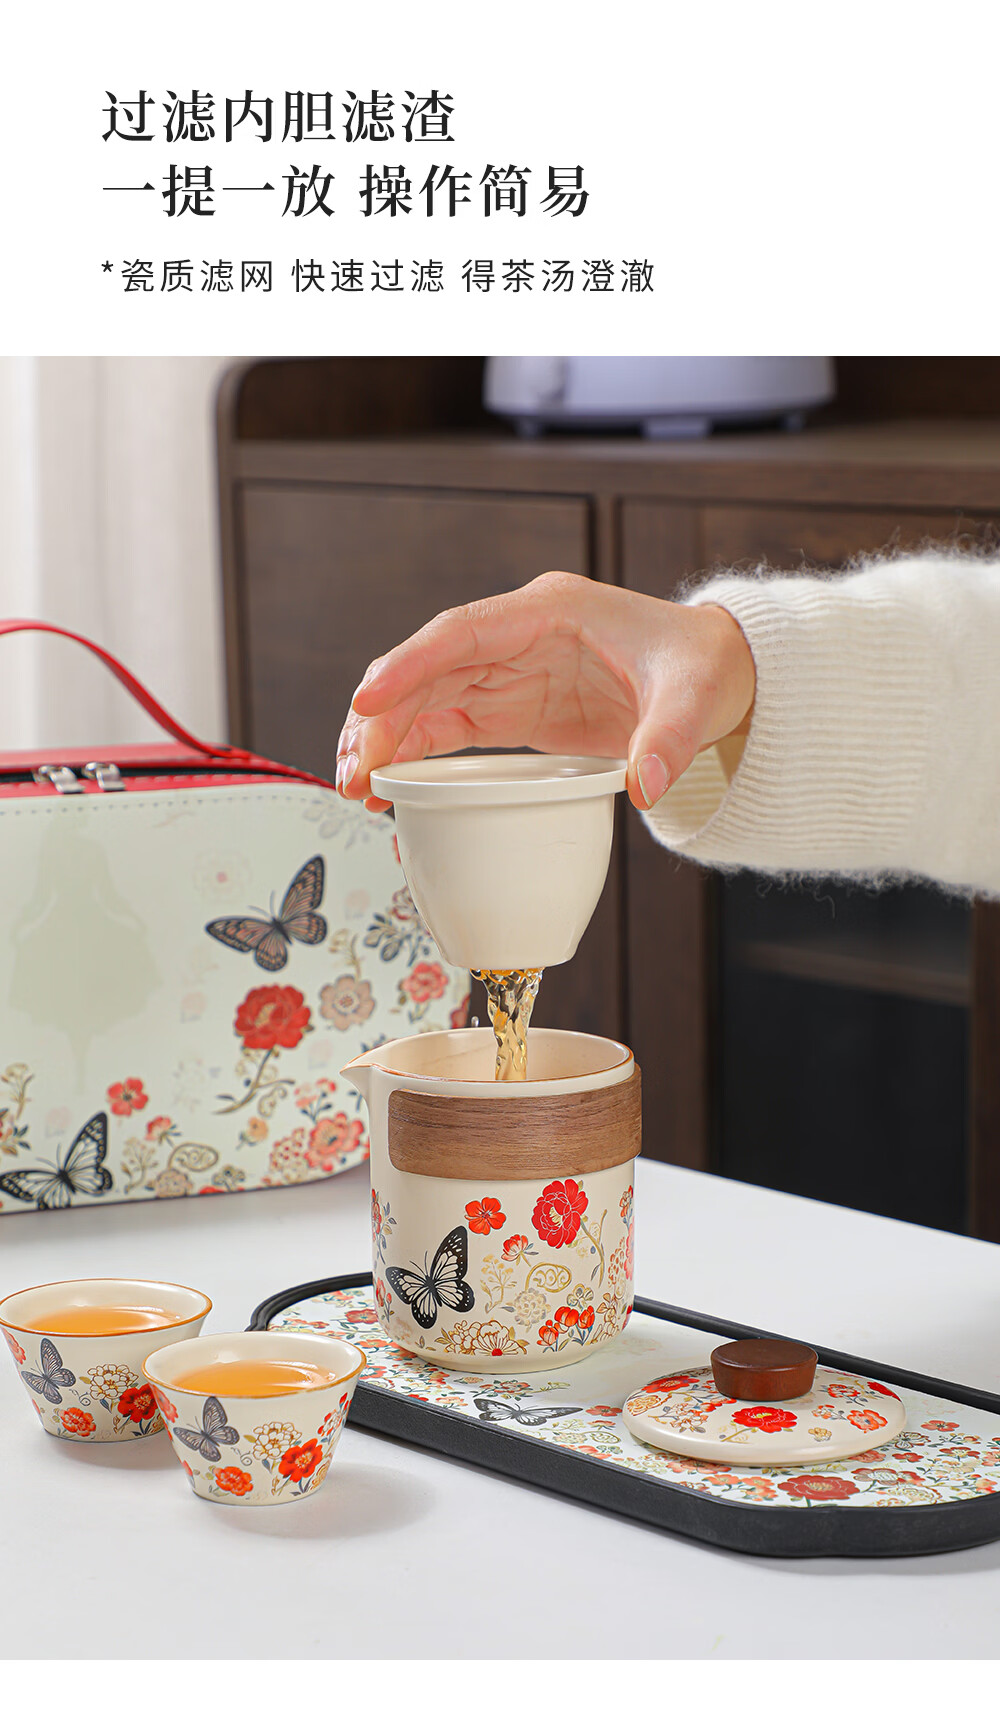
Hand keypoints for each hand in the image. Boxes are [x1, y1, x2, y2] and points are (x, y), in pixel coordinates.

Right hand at [336, 572, 755, 812]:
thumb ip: (667, 741)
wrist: (717, 673)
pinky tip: (387, 784)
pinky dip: (412, 752)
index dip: (408, 666)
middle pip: (427, 669)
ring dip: (385, 739)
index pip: (460, 633)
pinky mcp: (511, 705)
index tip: (367, 703)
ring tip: (355, 786)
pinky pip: (446, 724)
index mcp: (549, 612)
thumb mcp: (693, 700)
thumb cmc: (700, 667)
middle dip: (381, 718)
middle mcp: (517, 635)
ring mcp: (509, 669)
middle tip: (354, 772)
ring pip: (424, 697)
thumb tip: (647, 786)